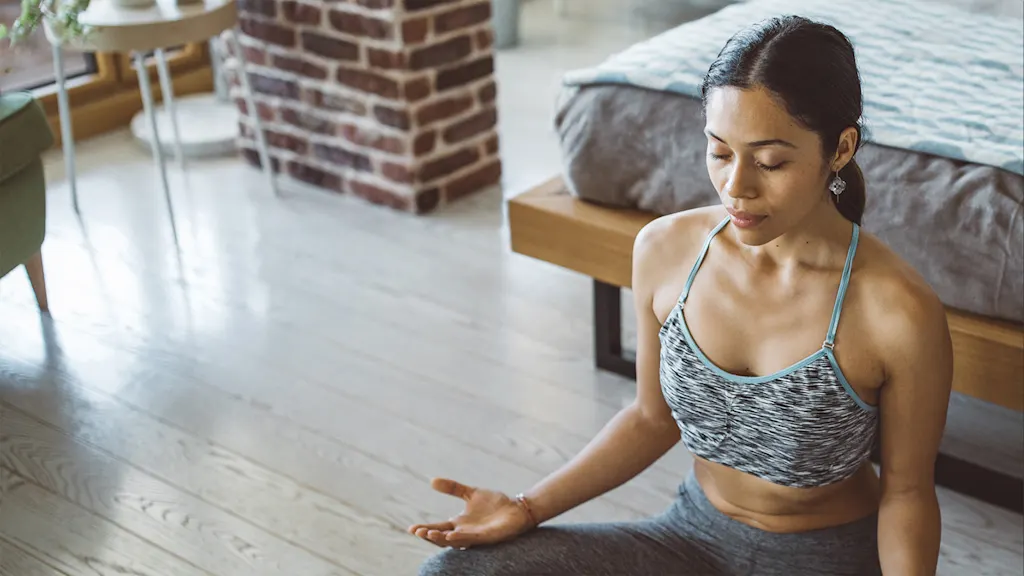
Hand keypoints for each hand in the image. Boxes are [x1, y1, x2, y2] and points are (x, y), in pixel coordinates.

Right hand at [408, 478, 535, 548]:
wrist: (517, 508)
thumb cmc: (495, 504)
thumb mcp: (471, 493)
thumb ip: (453, 488)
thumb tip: (432, 481)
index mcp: (459, 523)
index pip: (438, 528)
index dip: (425, 529)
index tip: (411, 528)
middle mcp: (464, 532)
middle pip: (442, 538)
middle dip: (429, 536)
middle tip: (418, 531)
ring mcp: (475, 536)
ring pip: (454, 541)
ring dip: (441, 539)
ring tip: (430, 533)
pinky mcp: (486, 537)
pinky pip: (471, 540)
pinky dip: (460, 538)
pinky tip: (451, 535)